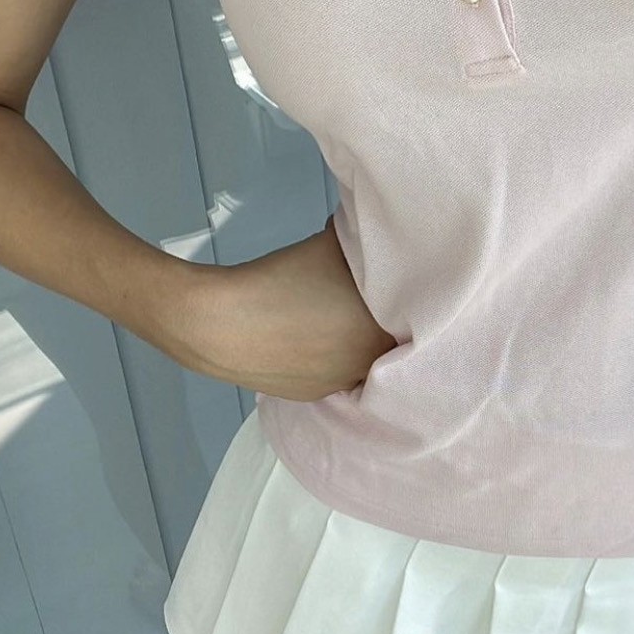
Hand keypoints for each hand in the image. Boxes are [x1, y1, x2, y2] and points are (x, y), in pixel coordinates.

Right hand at [167, 215, 398, 400]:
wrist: (220, 323)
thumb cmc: (283, 277)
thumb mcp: (333, 245)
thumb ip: (363, 244)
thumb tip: (371, 238)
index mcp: (381, 334)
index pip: (413, 317)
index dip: (409, 296)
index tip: (400, 279)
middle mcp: (367, 369)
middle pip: (389, 340)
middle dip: (384, 318)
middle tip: (370, 292)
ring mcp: (338, 386)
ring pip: (362, 358)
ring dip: (358, 339)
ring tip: (338, 312)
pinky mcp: (311, 395)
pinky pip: (336, 371)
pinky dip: (333, 353)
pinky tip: (315, 332)